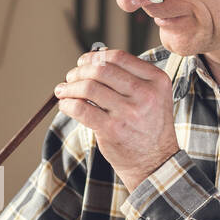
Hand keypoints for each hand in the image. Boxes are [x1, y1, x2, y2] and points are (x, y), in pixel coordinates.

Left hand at [54, 48, 179, 189]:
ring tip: (63, 91)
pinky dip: (67, 104)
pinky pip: (81, 109)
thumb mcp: (153, 96)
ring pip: (88, 88)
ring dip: (69, 87)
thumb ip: (131, 77)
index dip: (95, 56)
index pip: (119, 57)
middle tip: (70, 77)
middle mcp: (145, 94)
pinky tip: (65, 105)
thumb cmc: (149, 127)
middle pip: (101, 70)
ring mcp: (128, 113)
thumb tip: (96, 56)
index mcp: (156, 81)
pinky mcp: (112, 130)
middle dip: (79, 71)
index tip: (83, 61)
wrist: (155, 162)